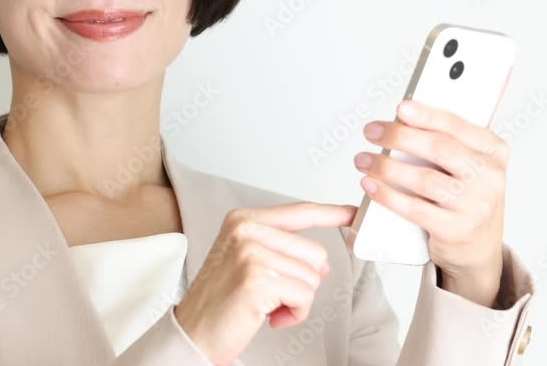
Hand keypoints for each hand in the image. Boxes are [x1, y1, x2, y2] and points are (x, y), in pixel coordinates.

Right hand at [173, 202, 356, 364]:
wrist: (193, 333)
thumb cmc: (220, 301)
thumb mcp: (246, 261)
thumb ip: (281, 249)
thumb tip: (322, 259)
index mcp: (243, 220)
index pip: (299, 212)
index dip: (331, 214)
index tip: (353, 213)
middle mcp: (246, 230)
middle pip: (314, 252)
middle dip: (302, 281)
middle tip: (271, 295)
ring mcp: (251, 253)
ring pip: (312, 276)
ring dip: (296, 300)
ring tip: (266, 306)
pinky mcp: (258, 280)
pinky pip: (304, 296)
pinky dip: (294, 313)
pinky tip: (269, 316)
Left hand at [354, 99, 506, 307]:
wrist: (478, 248)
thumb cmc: (465, 197)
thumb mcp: (468, 165)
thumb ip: (446, 142)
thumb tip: (403, 120)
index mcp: (494, 152)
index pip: (458, 126)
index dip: (427, 115)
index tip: (401, 108)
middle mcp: (489, 177)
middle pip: (439, 149)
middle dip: (399, 137)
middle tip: (372, 131)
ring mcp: (474, 205)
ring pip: (423, 179)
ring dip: (386, 167)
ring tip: (363, 160)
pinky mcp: (455, 229)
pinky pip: (414, 208)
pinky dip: (387, 195)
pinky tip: (370, 185)